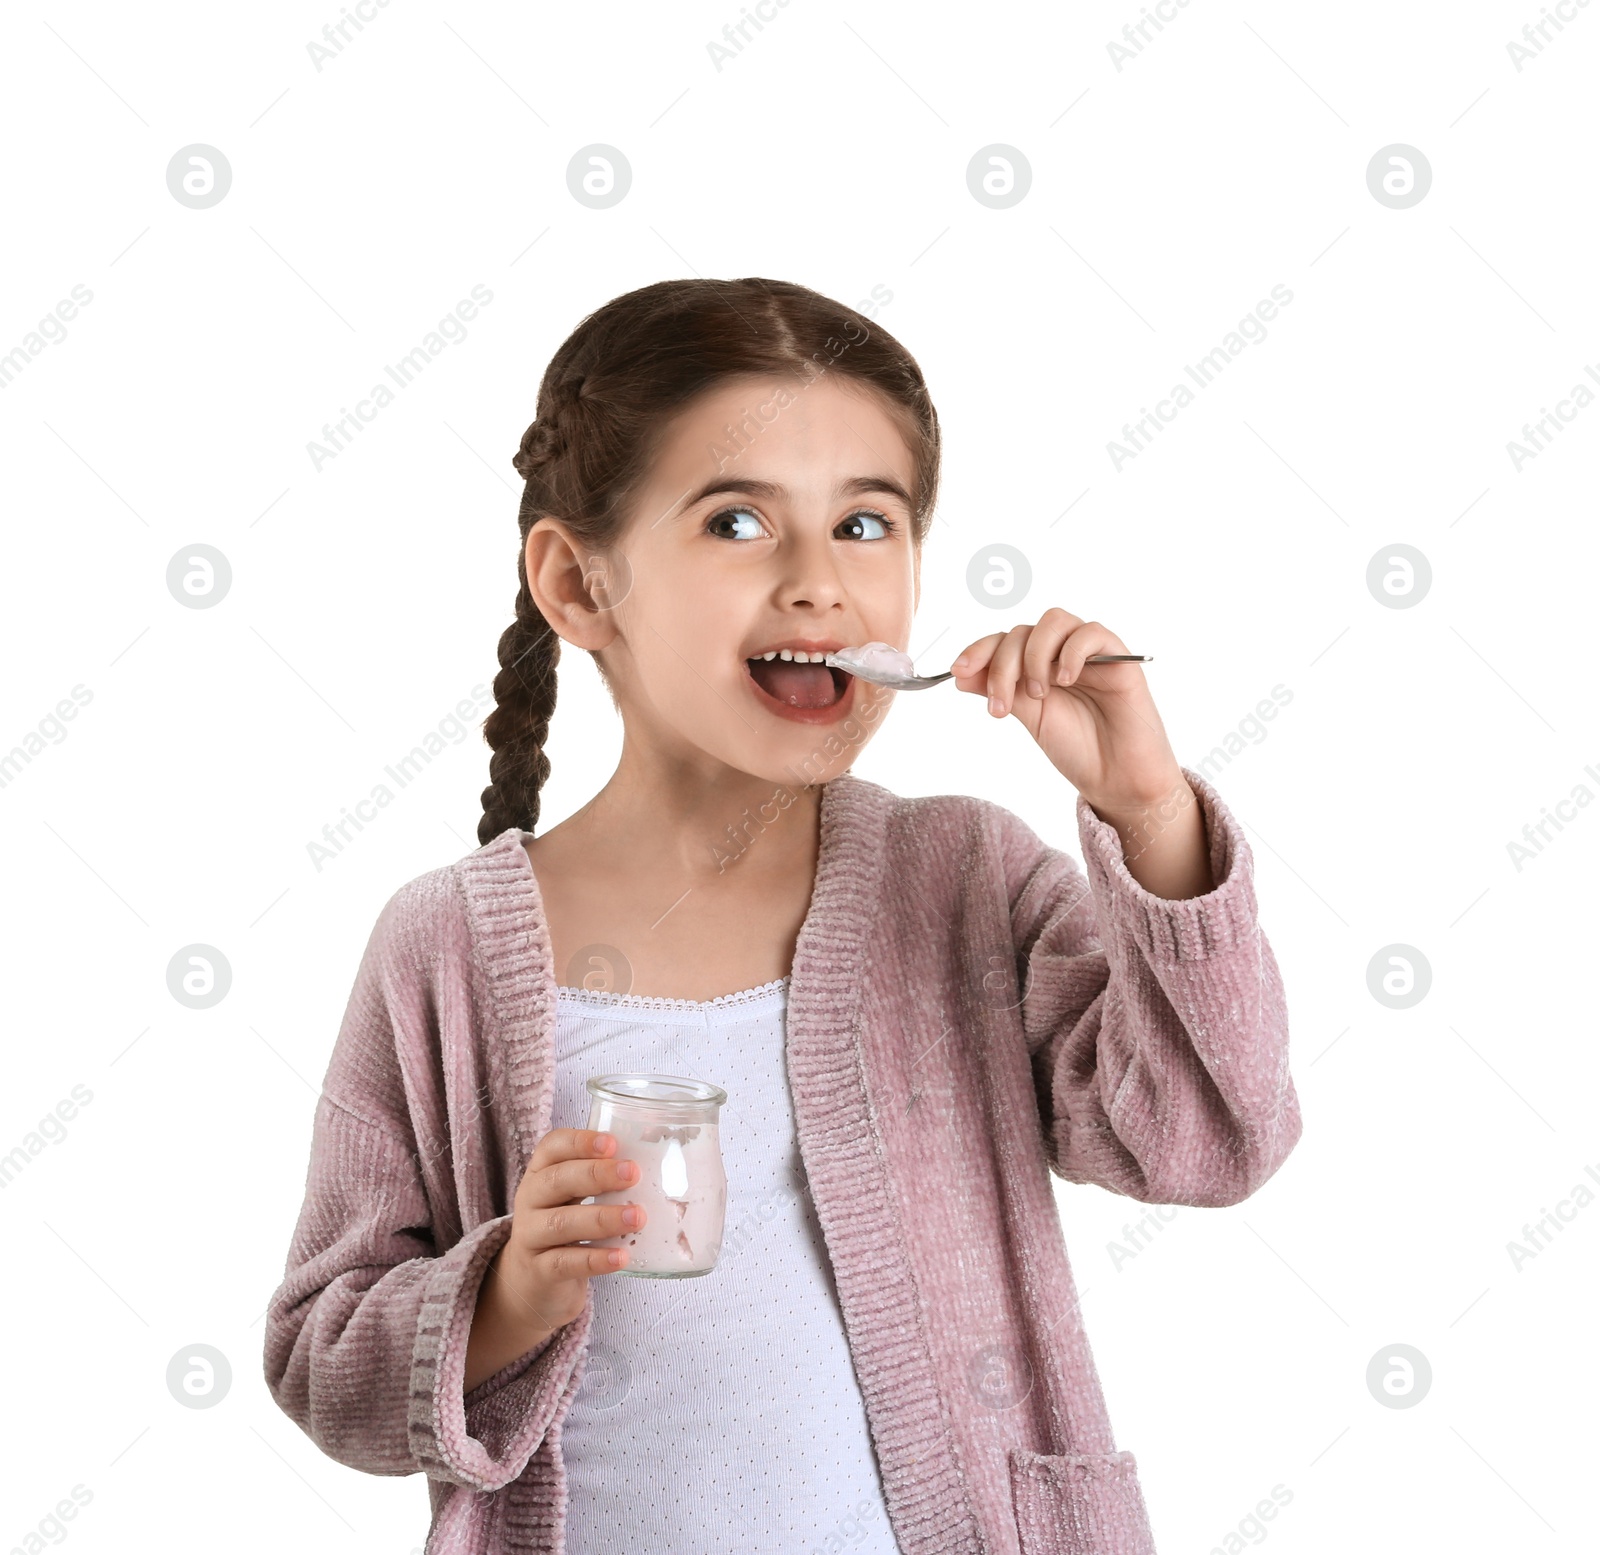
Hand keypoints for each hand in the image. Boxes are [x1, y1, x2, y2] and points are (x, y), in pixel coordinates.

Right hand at [463, 1127, 645, 1392]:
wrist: (533, 1282)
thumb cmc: (567, 1227)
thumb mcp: (576, 1198)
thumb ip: (605, 1179)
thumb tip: (666, 1165)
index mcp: (541, 1172)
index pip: (552, 1146)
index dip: (580, 1142)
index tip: (612, 1143)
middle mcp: (530, 1200)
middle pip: (556, 1180)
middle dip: (596, 1175)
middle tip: (633, 1174)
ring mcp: (530, 1237)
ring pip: (561, 1223)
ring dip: (602, 1218)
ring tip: (638, 1217)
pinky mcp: (539, 1272)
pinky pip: (565, 1263)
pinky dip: (595, 1259)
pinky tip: (621, 1256)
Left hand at [950, 609, 1183, 814]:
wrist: (1117, 778)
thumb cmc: (1078, 748)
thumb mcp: (1029, 718)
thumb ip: (1000, 691)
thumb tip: (958, 674)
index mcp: (1038, 665)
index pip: (1004, 641)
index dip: (978, 651)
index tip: (957, 672)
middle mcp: (1062, 654)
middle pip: (1022, 632)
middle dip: (1002, 666)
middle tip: (1001, 706)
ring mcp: (1090, 653)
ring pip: (1054, 621)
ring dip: (1035, 655)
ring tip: (1037, 695)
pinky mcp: (1119, 658)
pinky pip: (1092, 633)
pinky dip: (1071, 652)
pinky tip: (1065, 681)